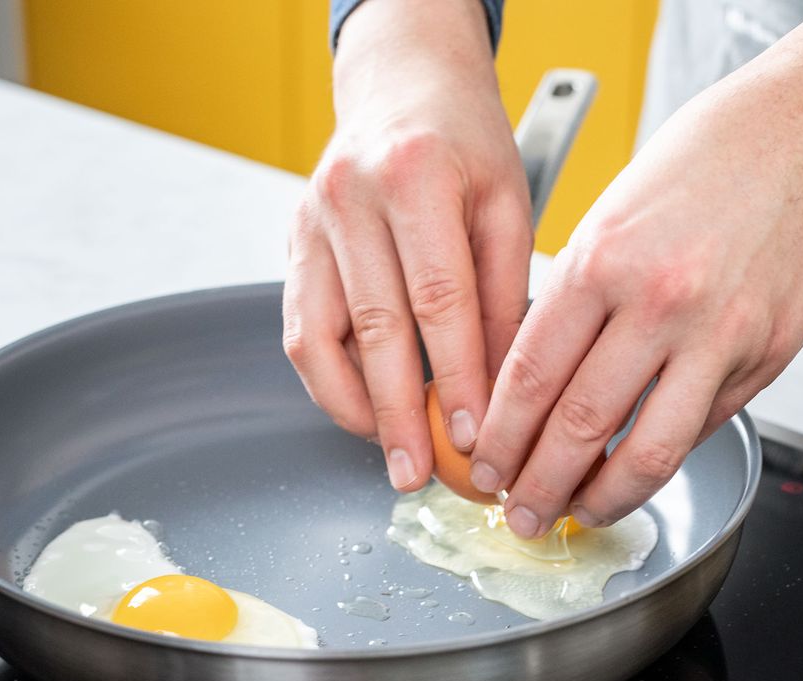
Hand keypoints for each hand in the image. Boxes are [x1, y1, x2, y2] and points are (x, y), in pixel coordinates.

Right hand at [283, 0, 531, 490]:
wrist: (403, 85)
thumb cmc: (465, 142)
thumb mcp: (508, 205)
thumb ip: (504, 295)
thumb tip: (499, 389)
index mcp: (416, 177)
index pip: (438, 301)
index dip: (456, 379)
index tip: (473, 437)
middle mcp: (349, 196)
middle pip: (373, 330)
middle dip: (399, 415)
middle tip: (421, 474)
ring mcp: (311, 221)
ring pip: (317, 338)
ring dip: (354, 409)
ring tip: (391, 454)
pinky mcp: (294, 244)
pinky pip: (300, 331)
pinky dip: (331, 382)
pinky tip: (366, 412)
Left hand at [469, 0, 802, 537]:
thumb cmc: (702, 166)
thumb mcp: (609, 216)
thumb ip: (574, 302)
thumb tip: (537, 386)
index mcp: (601, 262)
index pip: (530, 376)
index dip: (501, 437)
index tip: (485, 466)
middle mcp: (658, 302)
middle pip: (579, 426)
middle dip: (538, 484)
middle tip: (520, 514)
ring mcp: (718, 335)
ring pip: (648, 452)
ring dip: (604, 499)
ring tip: (579, 514)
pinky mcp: (765, 356)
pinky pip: (701, 428)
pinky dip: (662, 458)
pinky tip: (638, 472)